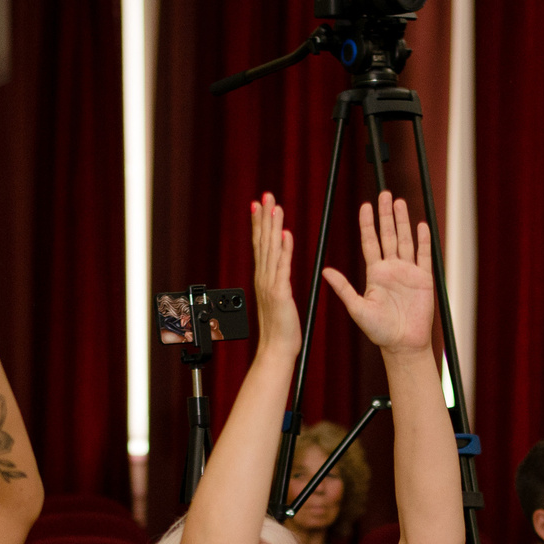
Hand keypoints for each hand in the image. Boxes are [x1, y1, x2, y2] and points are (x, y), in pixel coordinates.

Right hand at [247, 193, 299, 360]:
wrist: (276, 349)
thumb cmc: (280, 329)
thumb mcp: (277, 300)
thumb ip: (276, 283)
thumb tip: (278, 270)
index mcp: (263, 278)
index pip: (260, 244)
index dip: (259, 223)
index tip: (258, 204)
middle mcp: (263, 277)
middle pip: (263, 240)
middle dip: (264, 216)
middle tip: (266, 194)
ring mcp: (270, 284)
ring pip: (271, 248)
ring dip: (273, 225)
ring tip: (275, 205)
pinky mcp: (280, 292)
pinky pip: (282, 266)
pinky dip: (284, 248)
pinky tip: (285, 233)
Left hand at [320, 190, 436, 354]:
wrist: (402, 344)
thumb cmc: (378, 330)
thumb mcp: (357, 308)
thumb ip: (343, 288)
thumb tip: (325, 270)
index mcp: (374, 273)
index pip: (370, 241)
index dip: (367, 223)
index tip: (365, 206)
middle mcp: (391, 269)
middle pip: (388, 235)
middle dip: (386, 215)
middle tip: (384, 194)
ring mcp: (408, 272)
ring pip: (405, 240)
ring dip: (403, 221)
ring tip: (400, 202)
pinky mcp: (423, 279)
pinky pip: (423, 255)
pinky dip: (422, 240)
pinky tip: (420, 225)